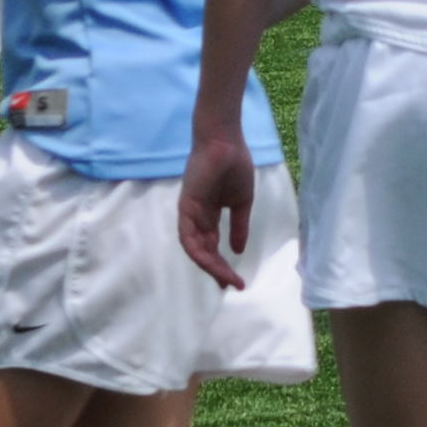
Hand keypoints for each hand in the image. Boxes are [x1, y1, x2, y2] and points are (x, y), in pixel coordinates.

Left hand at [176, 124, 255, 288]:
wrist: (225, 142)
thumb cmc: (234, 166)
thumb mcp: (240, 203)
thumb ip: (238, 227)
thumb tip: (237, 251)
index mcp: (208, 215)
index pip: (211, 246)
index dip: (222, 264)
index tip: (237, 280)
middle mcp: (196, 217)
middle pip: (203, 251)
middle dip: (217, 270)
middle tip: (232, 285)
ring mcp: (190, 212)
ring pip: (195, 248)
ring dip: (210, 266)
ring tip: (226, 279)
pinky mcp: (186, 206)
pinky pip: (188, 236)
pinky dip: (199, 252)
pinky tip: (214, 264)